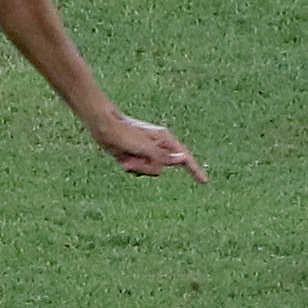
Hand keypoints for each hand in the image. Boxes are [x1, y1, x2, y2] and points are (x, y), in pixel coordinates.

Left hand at [89, 111, 204, 182]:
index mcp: (164, 139)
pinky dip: (131, 168)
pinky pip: (139, 171)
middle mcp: (158, 146)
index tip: (204, 181)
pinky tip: (122, 159)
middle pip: (161, 168)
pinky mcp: (137, 156)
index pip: (184, 157)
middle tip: (134, 157)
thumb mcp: (144, 147)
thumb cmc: (124, 133)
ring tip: (126, 157)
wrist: (103, 126)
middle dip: (147, 167)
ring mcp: (147, 151)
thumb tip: (182, 159)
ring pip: (149, 171)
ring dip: (137, 167)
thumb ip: (162, 156)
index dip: (195, 170)